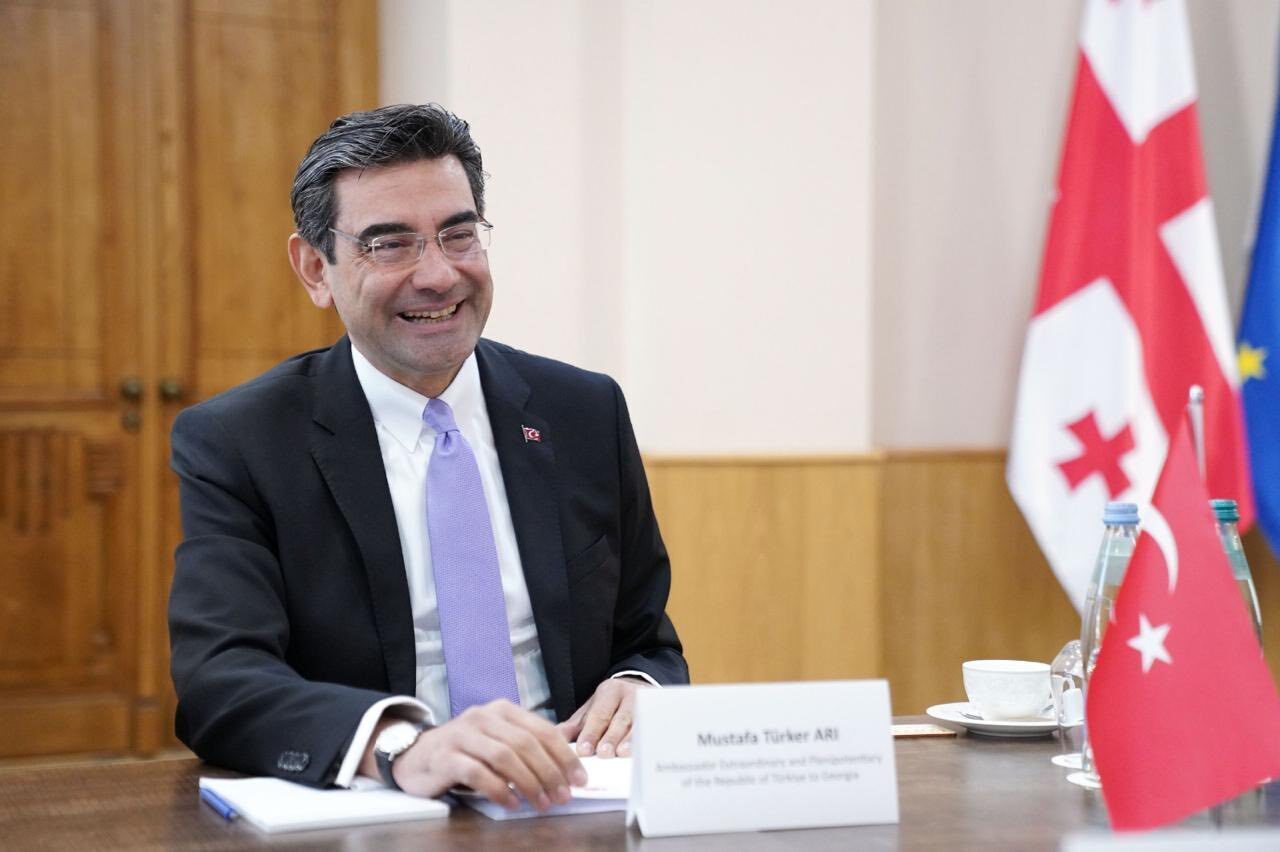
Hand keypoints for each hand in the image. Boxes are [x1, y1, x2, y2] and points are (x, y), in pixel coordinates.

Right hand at [367, 700, 585, 810]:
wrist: (417, 756)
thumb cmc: (466, 751)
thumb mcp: (498, 740)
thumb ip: (528, 743)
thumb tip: (568, 758)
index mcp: (502, 709)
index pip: (542, 730)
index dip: (564, 756)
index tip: (580, 779)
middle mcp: (483, 716)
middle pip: (526, 744)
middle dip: (549, 773)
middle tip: (562, 796)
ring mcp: (462, 734)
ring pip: (504, 757)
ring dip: (528, 783)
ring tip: (540, 804)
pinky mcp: (445, 756)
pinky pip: (477, 772)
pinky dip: (498, 789)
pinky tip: (511, 803)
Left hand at [556, 676, 651, 757]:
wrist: (639, 687)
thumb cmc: (612, 705)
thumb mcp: (592, 709)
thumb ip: (575, 725)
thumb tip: (554, 738)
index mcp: (610, 691)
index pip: (599, 713)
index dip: (591, 732)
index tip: (584, 750)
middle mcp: (630, 695)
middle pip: (620, 719)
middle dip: (611, 737)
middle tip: (603, 754)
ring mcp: (648, 704)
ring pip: (639, 723)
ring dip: (630, 740)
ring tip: (622, 754)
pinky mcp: (660, 712)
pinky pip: (653, 727)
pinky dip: (647, 740)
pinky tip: (643, 753)